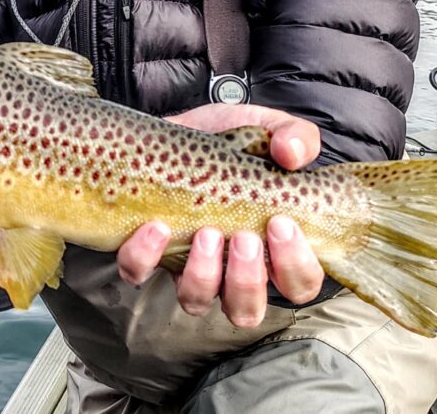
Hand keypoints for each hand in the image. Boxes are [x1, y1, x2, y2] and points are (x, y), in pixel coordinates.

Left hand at [115, 103, 323, 328]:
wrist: (180, 125)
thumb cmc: (234, 141)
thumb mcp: (271, 130)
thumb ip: (296, 138)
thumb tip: (291, 154)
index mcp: (272, 248)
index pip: (299, 285)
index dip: (295, 266)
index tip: (280, 223)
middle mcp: (231, 269)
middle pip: (246, 310)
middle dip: (247, 280)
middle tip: (243, 237)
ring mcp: (187, 264)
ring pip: (196, 300)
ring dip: (203, 274)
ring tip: (205, 233)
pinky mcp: (146, 249)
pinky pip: (138, 272)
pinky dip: (146, 256)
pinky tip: (156, 227)